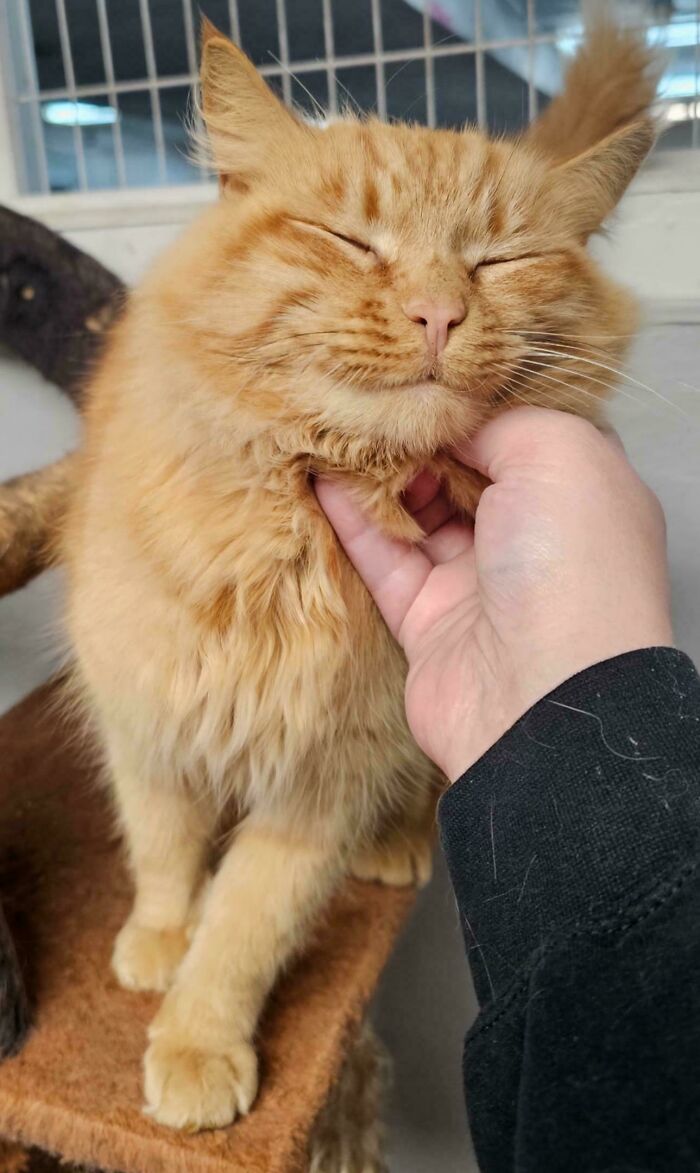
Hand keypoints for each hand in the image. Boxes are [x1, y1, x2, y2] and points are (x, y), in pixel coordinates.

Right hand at [315, 407, 672, 781]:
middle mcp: (532, 534)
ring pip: (419, 513)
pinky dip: (354, 521)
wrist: (542, 693)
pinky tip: (321, 479)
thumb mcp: (558, 451)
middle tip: (370, 396)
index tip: (424, 369)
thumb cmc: (569, 560)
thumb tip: (447, 418)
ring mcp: (480, 580)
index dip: (475, 401)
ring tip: (335, 426)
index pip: (522, 432)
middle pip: (465, 470)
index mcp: (579, 491)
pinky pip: (385, 559)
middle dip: (419, 435)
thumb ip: (499, 420)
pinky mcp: (429, 620)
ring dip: (379, 474)